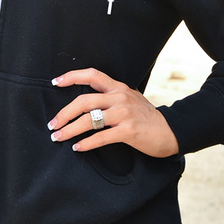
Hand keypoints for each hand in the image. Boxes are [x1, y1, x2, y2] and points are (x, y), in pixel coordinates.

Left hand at [48, 68, 178, 157]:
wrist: (171, 131)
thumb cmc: (147, 117)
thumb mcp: (130, 99)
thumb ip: (112, 97)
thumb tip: (87, 102)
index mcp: (119, 88)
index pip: (92, 74)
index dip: (72, 76)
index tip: (55, 82)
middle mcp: (120, 97)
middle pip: (84, 101)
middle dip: (64, 113)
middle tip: (52, 125)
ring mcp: (124, 114)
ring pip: (89, 120)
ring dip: (69, 130)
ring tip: (58, 137)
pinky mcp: (128, 131)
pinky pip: (101, 137)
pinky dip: (86, 143)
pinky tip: (77, 148)